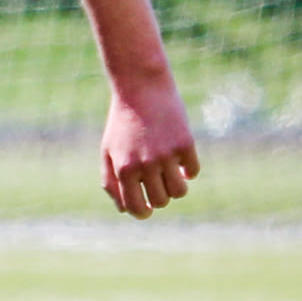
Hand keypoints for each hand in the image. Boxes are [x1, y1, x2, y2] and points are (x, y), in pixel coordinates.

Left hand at [101, 80, 200, 218]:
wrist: (141, 88)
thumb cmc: (123, 123)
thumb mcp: (108, 151)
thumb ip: (111, 182)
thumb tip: (125, 209)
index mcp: (124, 169)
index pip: (136, 208)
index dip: (143, 213)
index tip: (147, 209)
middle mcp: (145, 164)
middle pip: (161, 201)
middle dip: (159, 196)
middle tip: (156, 181)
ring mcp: (167, 154)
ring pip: (179, 191)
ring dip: (176, 186)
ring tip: (170, 173)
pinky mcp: (185, 143)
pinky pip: (193, 171)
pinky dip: (188, 170)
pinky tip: (180, 159)